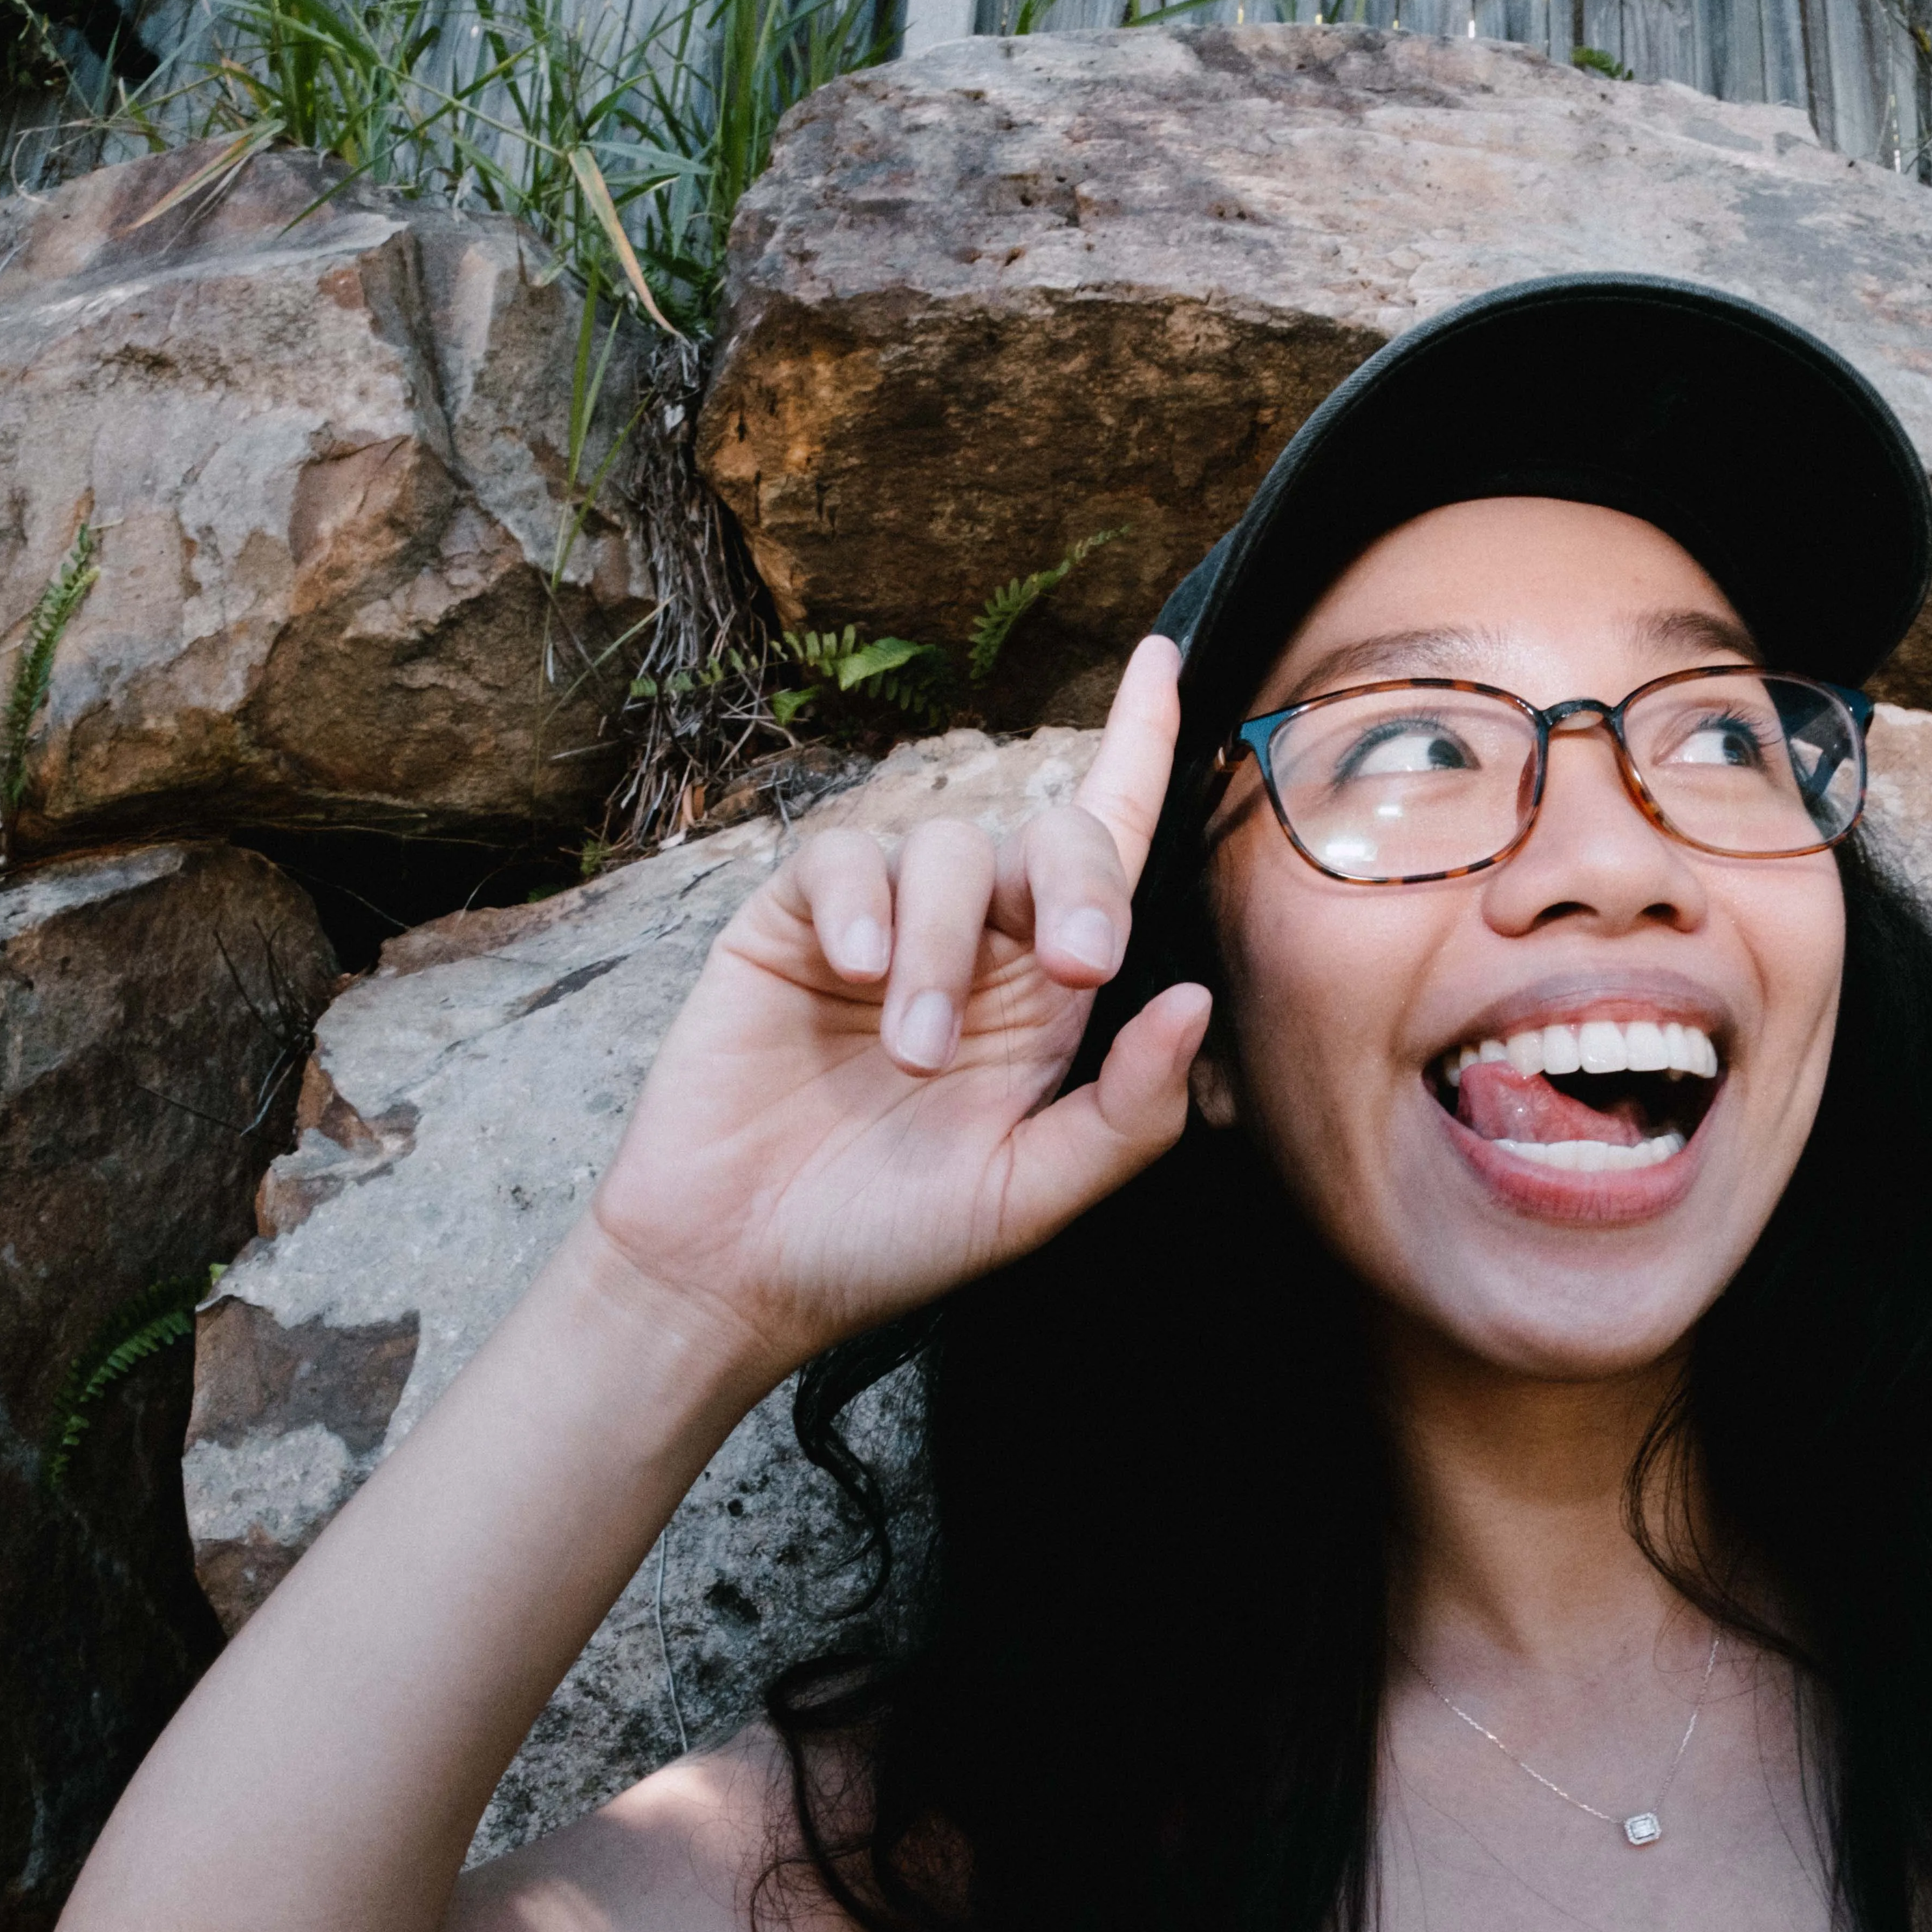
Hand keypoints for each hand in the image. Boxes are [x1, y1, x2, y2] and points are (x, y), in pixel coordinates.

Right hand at [582, 637, 1212, 1384]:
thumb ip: (1126, 1112)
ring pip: (944, 847)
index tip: (1167, 663)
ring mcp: (881, 926)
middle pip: (1051, 836)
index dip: (1138, 749)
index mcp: (1049, 999)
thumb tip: (1192, 998)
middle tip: (1079, 971)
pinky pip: (844, 859)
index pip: (1106, 850)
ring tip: (911, 1054)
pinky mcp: (791, 922)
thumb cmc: (889, 1238)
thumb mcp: (1030, 1195)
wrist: (739, 1268)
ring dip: (943, 948)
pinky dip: (862, 906)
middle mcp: (977, 944)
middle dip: (1078, 885)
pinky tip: (855, 974)